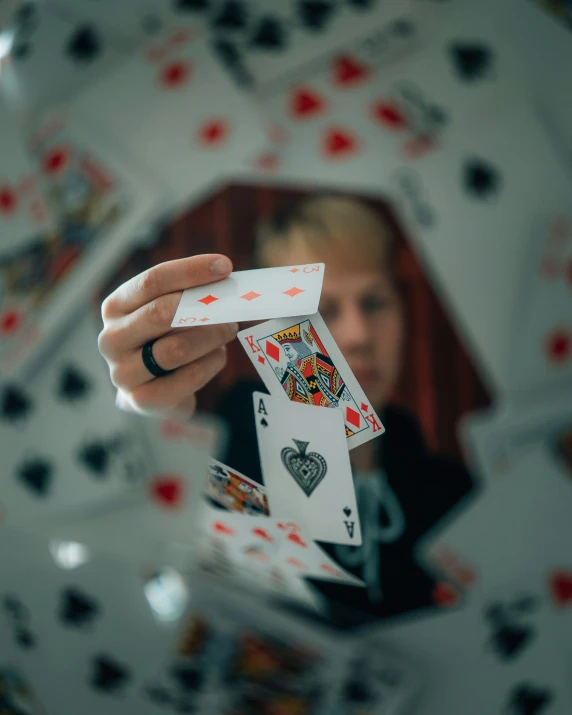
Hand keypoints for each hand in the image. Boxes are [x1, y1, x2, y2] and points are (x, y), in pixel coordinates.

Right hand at [98, 254, 237, 417]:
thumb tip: (223, 278)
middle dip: (205, 307)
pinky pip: (189, 377)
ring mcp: (123, 373)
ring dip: (212, 337)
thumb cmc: (162, 341)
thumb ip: (185, 295)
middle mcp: (111, 339)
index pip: (152, 281)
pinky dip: (212, 363)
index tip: (224, 266)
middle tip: (233, 306)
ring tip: (228, 331)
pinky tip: (218, 355)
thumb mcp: (166, 314)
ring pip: (177, 348)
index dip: (190, 271)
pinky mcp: (142, 400)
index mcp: (115, 307)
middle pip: (162, 313)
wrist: (150, 393)